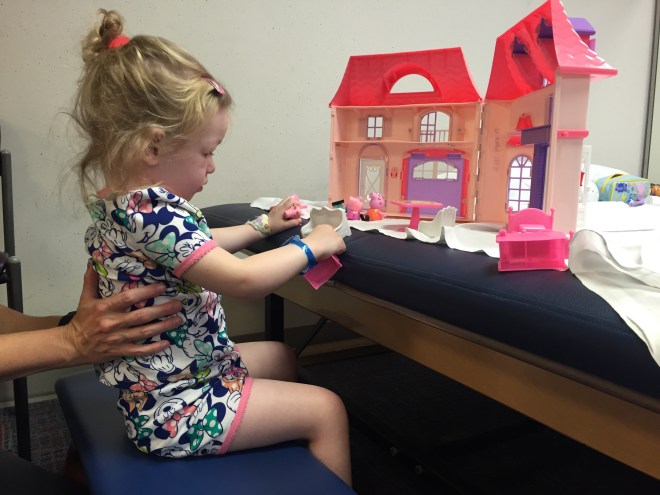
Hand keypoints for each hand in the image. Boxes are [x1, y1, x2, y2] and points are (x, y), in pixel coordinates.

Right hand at [64, 266, 182, 362]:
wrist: (71, 346)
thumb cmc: (82, 321)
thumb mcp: (85, 298)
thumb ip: (92, 280)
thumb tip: (94, 262)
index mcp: (105, 308)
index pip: (129, 298)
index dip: (147, 292)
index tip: (162, 287)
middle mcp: (113, 323)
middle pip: (142, 316)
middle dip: (162, 310)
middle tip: (178, 304)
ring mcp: (117, 339)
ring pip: (144, 332)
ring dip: (163, 326)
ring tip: (178, 319)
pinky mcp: (119, 351)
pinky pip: (139, 350)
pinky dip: (153, 348)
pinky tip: (166, 342)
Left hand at [268, 195, 303, 233]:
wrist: (263, 227)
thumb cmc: (274, 226)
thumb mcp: (285, 226)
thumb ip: (293, 222)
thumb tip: (300, 220)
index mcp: (282, 208)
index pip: (291, 200)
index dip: (297, 203)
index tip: (299, 208)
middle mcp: (279, 205)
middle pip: (288, 198)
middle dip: (294, 201)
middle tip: (297, 208)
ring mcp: (277, 206)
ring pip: (285, 200)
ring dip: (291, 203)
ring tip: (293, 210)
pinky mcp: (275, 209)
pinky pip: (283, 204)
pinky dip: (287, 205)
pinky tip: (288, 212)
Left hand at [302, 224, 345, 260]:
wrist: (309, 249)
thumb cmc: (327, 245)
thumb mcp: (341, 245)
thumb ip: (342, 245)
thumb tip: (339, 248)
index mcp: (329, 226)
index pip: (336, 234)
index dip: (337, 242)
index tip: (336, 250)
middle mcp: (320, 227)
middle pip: (328, 237)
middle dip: (329, 244)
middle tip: (330, 252)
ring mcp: (312, 233)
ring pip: (321, 241)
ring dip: (322, 246)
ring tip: (323, 254)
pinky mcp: (306, 240)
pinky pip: (315, 245)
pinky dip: (316, 249)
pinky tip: (317, 253)